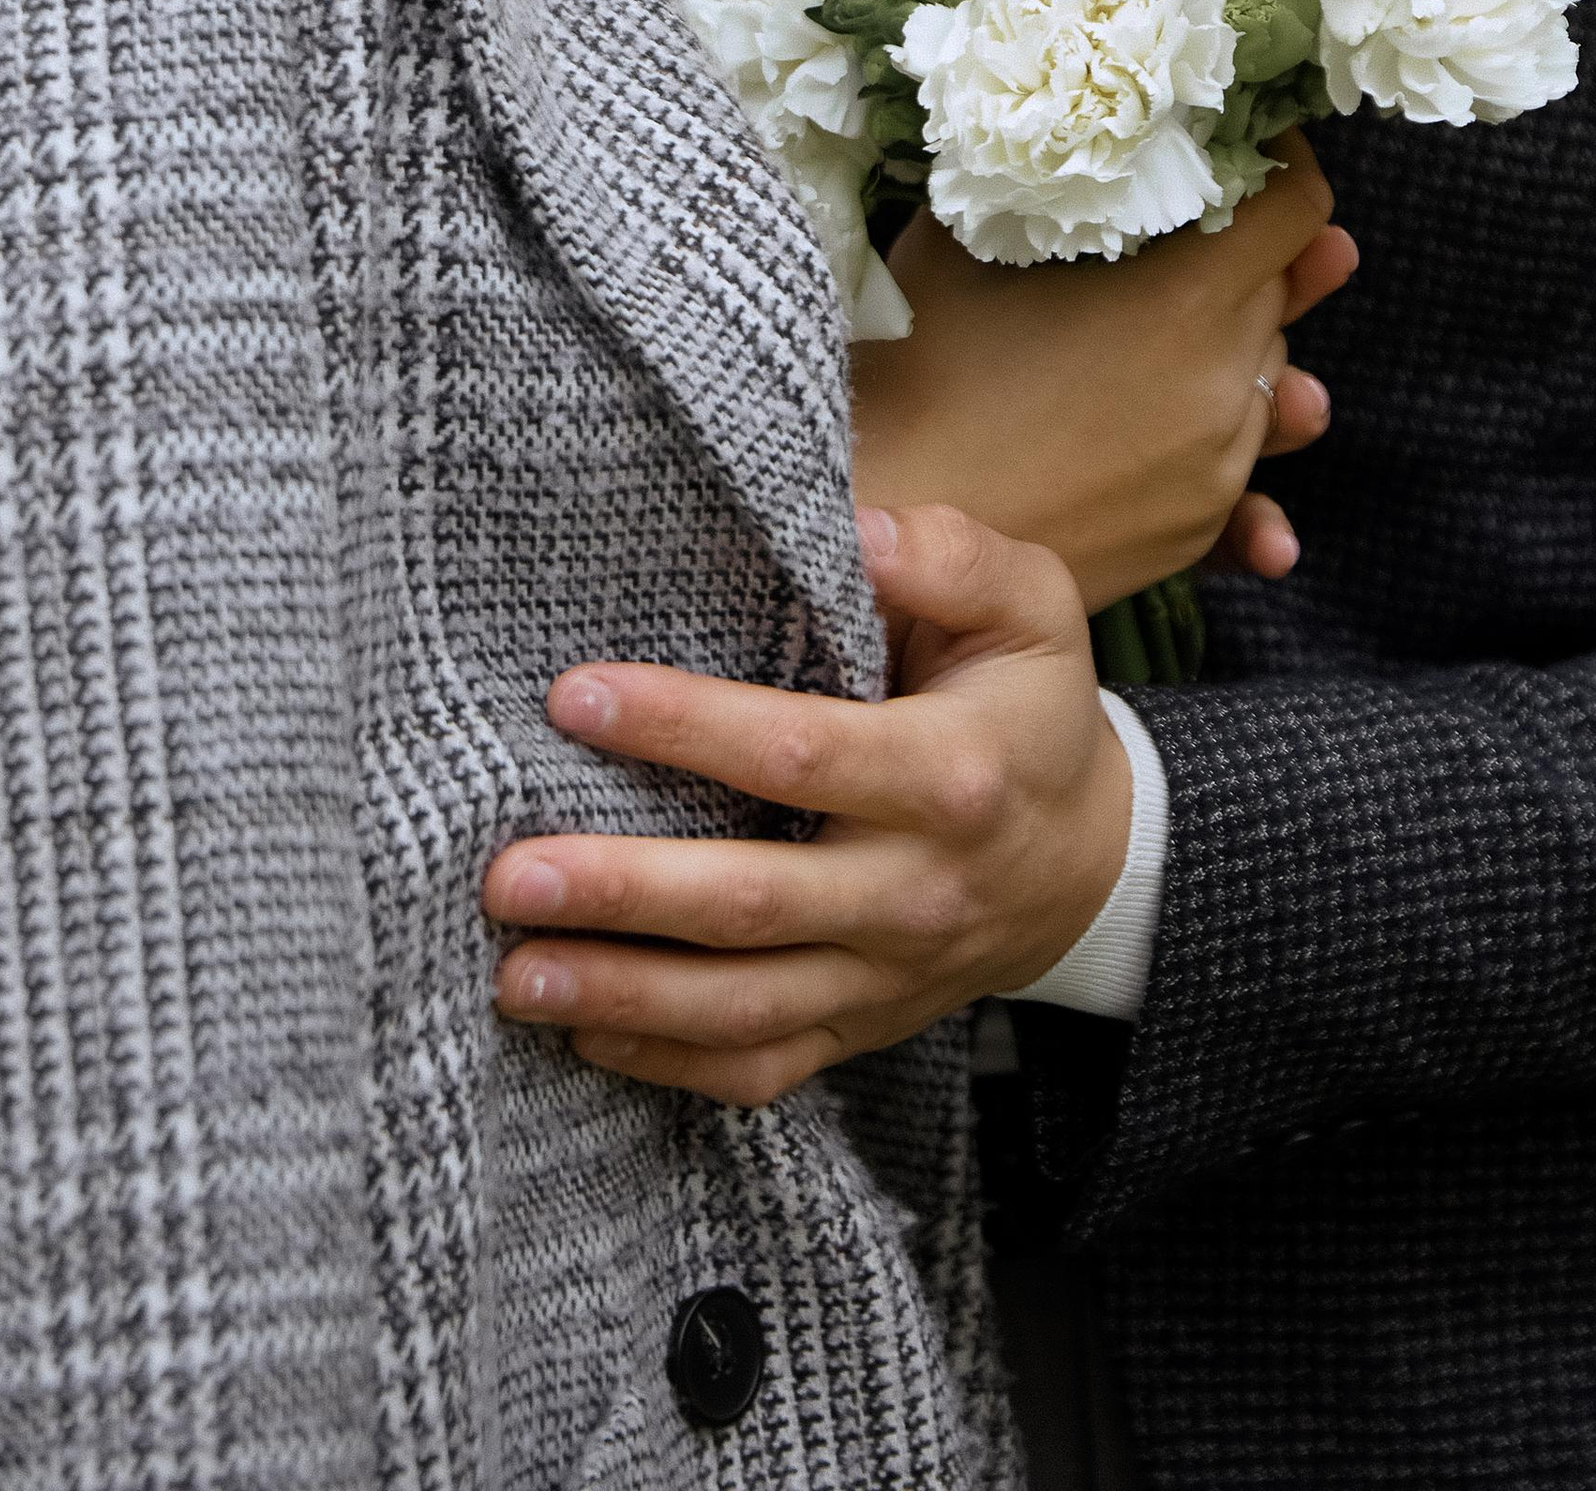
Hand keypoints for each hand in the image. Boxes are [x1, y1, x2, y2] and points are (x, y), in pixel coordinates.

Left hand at [485, 502, 1123, 1108]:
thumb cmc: (1028, 707)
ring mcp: (885, 975)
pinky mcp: (860, 1028)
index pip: (801, 753)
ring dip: (622, 995)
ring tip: (515, 974)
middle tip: (508, 874)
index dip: (687, 726)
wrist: (1087, 860)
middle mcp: (913, 890)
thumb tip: (859, 530)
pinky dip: (666, 1063)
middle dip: (624, 893)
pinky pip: (760, 1066)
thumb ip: (952, 557)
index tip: (576, 695)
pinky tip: (580, 1032)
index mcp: (949, 775)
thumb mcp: (1031, 607)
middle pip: (754, 903)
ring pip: (744, 1006)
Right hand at [851, 135, 1354, 610]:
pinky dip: (1222, 434)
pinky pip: (1241, 465)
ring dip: (1236, 344)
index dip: (1282, 165)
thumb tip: (1070, 136)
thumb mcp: (970, 234)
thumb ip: (1044, 180)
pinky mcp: (1196, 528)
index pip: (1297, 210)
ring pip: (1266, 377)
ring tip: (1180, 331)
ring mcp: (1219, 465)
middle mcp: (1226, 382)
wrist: (890, 511)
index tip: (1249, 151)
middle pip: (1281, 291)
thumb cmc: (919, 360)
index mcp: (1189, 297)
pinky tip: (1187, 427)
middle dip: (1249, 256)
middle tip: (1196, 229)